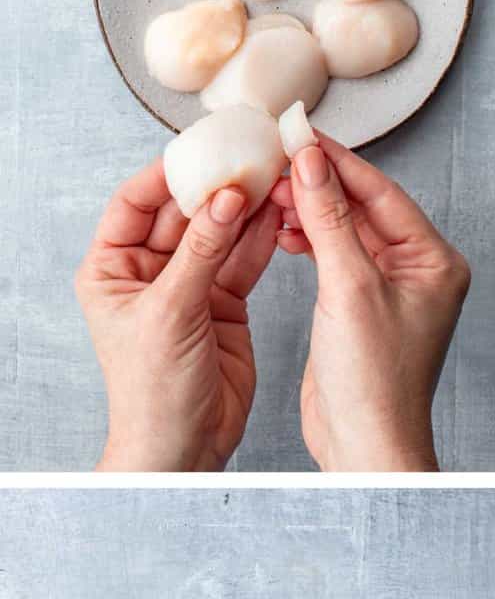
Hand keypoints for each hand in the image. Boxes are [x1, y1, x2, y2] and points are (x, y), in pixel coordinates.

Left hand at [76, 162, 279, 470]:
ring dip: (245, 209)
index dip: (167, 175)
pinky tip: (280, 214)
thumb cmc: (152, 393)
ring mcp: (189, 287)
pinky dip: (261, 239)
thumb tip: (225, 198)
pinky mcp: (225, 305)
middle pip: (183, 213)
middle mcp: (148, 273)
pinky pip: (242, 261)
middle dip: (215, 187)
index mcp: (112, 269)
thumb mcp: (171, 313)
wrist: (183, 446)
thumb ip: (201, 252)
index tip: (204, 152)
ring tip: (274, 179)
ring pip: (219, 234)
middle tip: (250, 159)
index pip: (135, 203)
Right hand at [273, 136, 469, 471]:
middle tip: (276, 160)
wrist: (365, 443)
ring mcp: (390, 290)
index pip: (383, 193)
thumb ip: (330, 221)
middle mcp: (419, 272)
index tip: (299, 134)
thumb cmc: (374, 381)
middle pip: (365, 208)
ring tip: (272, 195)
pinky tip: (283, 231)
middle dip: (320, 186)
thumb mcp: (349, 288)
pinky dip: (310, 242)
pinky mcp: (362, 308)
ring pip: (347, 232)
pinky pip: (336, 258)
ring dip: (311, 212)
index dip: (339, 161)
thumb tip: (311, 163)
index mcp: (435, 262)